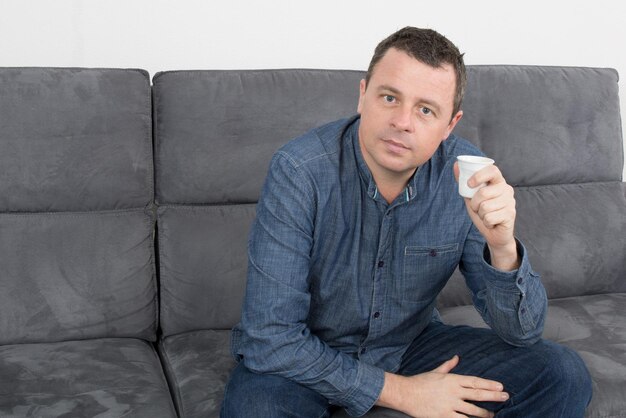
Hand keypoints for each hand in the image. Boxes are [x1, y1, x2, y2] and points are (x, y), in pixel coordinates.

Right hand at [377, 355, 507, 417]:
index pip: (475, 381)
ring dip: (485, 413)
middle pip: (478, 394)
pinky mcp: (444, 416)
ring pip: (473, 410)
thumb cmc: (420, 382)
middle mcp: (453, 391)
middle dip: (494, 396)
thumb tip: (457, 357)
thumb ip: (448, 365)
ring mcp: (449, 404)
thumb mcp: (436, 372)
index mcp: (452, 379)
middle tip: (506, 396)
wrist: (405, 393)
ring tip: (493, 415)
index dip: (489, 384)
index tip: (500, 386)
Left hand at [453, 162, 518, 270]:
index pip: (493, 170)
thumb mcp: (471, 196)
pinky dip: (486, 222)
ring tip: (486, 215)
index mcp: (498, 181)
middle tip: (478, 208)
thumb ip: (464, 182)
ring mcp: (510, 201)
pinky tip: (492, 222)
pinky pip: (489, 218)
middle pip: (484, 192)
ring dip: (480, 214)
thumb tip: (455, 165)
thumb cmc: (483, 212)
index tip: (469, 184)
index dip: (479, 176)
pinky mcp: (510, 214)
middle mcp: (507, 189)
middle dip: (474, 203)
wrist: (494, 233)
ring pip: (485, 206)